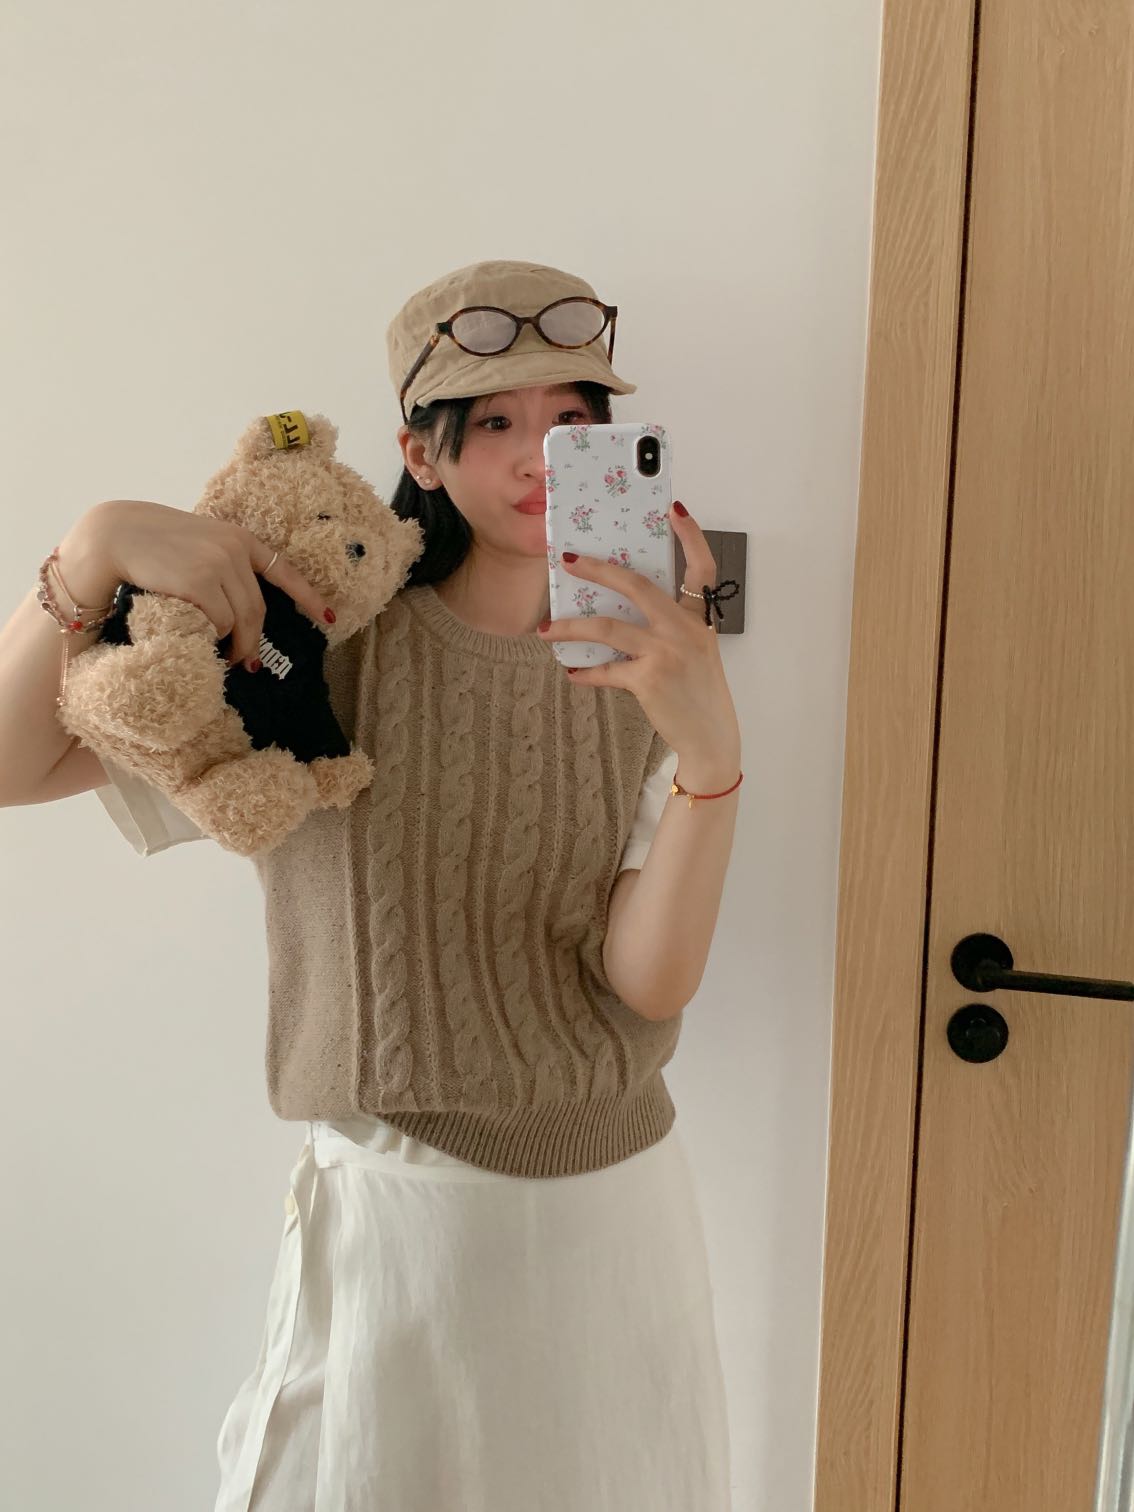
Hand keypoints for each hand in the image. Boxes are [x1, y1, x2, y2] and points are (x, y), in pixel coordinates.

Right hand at [64, 499, 335, 670]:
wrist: (115, 535)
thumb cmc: (152, 545)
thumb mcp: (197, 544)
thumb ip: (221, 565)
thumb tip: (239, 615)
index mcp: (239, 538)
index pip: (283, 570)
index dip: (308, 597)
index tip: (330, 618)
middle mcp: (234, 549)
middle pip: (257, 609)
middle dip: (254, 641)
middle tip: (247, 664)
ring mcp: (218, 564)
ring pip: (239, 620)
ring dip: (232, 644)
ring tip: (223, 657)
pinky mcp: (200, 582)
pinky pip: (218, 623)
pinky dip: (212, 637)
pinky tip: (201, 640)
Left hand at [537, 501, 741, 766]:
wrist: (710, 737)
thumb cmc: (698, 693)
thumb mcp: (694, 652)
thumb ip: (668, 629)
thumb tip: (616, 614)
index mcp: (697, 619)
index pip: (702, 568)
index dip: (691, 536)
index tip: (675, 509)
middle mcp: (684, 630)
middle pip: (637, 585)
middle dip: (599, 569)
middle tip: (569, 561)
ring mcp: (666, 652)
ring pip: (608, 628)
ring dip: (571, 627)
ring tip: (545, 630)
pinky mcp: (649, 679)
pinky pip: (606, 670)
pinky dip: (586, 672)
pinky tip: (573, 674)